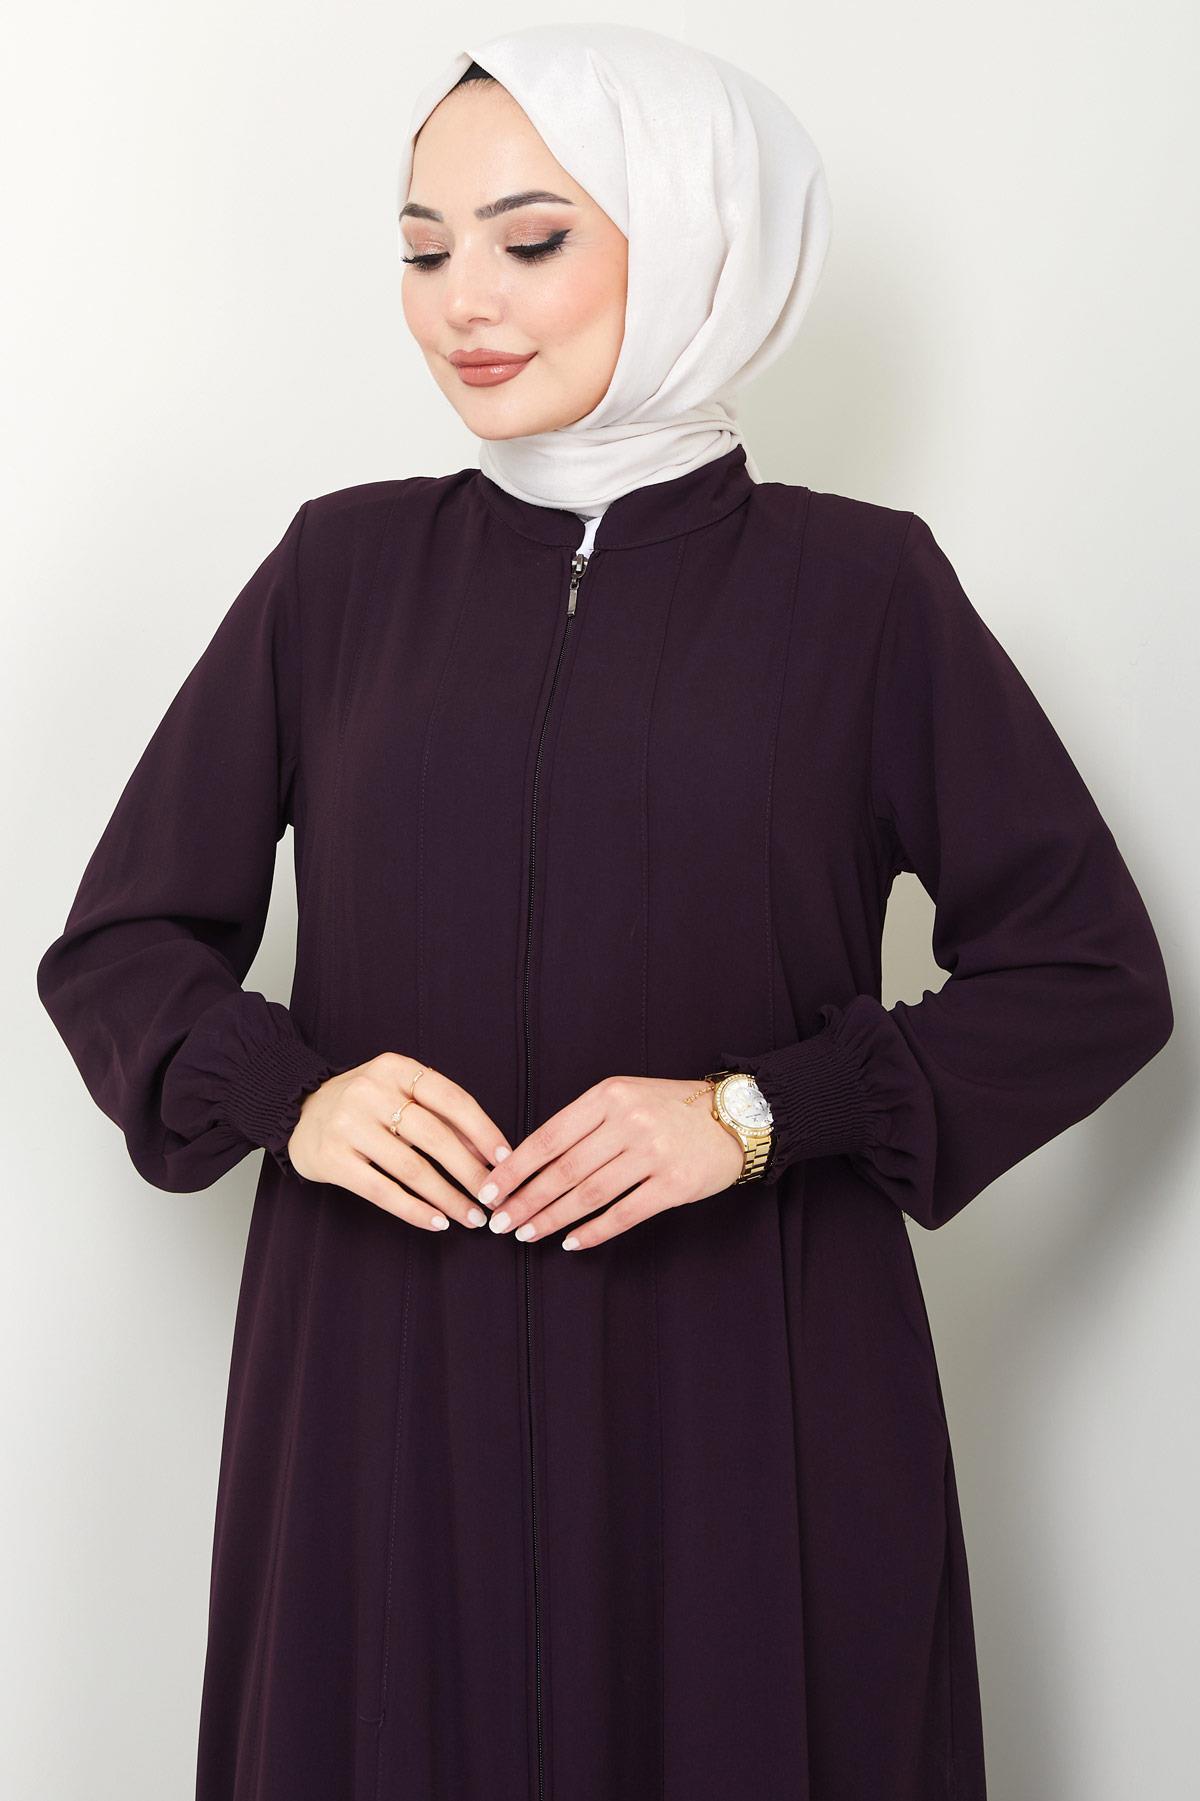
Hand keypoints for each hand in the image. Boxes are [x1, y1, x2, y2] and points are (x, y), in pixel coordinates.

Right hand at [287, 1053, 511, 1231]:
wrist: (297, 1111)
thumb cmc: (364, 1104)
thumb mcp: (398, 1091)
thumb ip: (438, 1114)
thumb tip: (488, 1153)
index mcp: (395, 1068)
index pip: (451, 1099)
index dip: (483, 1131)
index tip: (505, 1159)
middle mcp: (370, 1091)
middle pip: (434, 1136)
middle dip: (470, 1172)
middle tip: (494, 1198)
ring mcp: (348, 1125)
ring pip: (411, 1169)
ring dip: (448, 1197)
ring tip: (471, 1216)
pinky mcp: (332, 1159)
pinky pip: (383, 1191)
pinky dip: (415, 1210)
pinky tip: (437, 1222)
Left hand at [476, 1076, 744, 1250]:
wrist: (738, 1117)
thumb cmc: (673, 1108)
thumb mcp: (626, 1097)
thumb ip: (584, 1123)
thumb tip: (530, 1162)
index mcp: (609, 1094)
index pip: (549, 1136)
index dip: (515, 1168)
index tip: (489, 1190)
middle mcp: (628, 1121)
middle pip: (563, 1169)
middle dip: (525, 1199)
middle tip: (499, 1222)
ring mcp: (653, 1153)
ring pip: (588, 1193)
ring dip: (551, 1218)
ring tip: (526, 1234)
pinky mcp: (674, 1184)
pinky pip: (624, 1213)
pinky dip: (594, 1231)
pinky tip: (571, 1243)